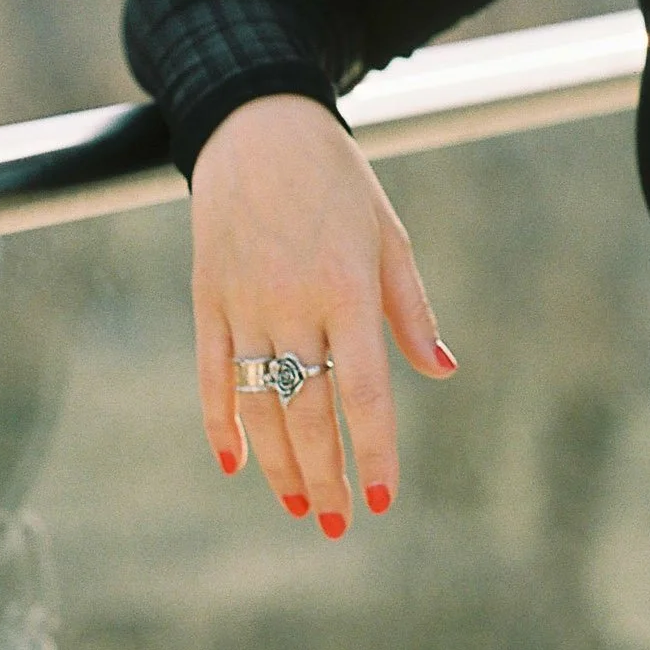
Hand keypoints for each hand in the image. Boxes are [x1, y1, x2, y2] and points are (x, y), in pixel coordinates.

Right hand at [189, 94, 455, 536]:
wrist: (257, 126)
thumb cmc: (338, 182)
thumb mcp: (388, 234)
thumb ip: (410, 309)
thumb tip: (442, 371)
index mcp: (347, 288)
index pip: (364, 389)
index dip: (373, 449)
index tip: (383, 500)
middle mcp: (292, 302)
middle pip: (307, 410)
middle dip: (326, 475)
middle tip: (341, 523)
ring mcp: (243, 303)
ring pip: (257, 403)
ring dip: (278, 463)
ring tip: (301, 506)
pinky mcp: (206, 298)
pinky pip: (209, 374)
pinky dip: (219, 422)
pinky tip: (235, 464)